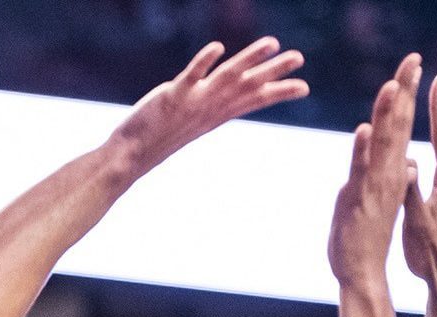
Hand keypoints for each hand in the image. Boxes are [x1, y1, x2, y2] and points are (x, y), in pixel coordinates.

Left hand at [112, 38, 308, 172]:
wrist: (132, 154)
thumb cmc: (159, 139)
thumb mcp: (190, 122)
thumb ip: (206, 108)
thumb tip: (216, 102)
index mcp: (217, 114)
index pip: (253, 100)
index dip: (278, 93)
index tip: (304, 87)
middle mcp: (210, 108)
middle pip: (247, 85)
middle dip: (274, 71)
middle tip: (300, 57)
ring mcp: (194, 102)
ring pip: (227, 77)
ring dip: (249, 60)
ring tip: (272, 43)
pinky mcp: (173, 97)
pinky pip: (191, 76)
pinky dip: (204, 62)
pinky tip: (218, 47)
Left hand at [328, 55, 422, 289]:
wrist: (362, 274)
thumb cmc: (366, 239)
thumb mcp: (377, 199)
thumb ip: (388, 177)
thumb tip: (405, 161)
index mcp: (392, 171)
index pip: (400, 125)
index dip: (405, 95)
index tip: (411, 66)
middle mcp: (388, 174)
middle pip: (397, 124)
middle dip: (404, 90)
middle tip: (413, 58)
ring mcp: (375, 186)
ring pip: (383, 143)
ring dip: (387, 113)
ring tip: (393, 85)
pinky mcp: (360, 200)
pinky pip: (361, 171)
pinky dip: (362, 150)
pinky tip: (364, 129)